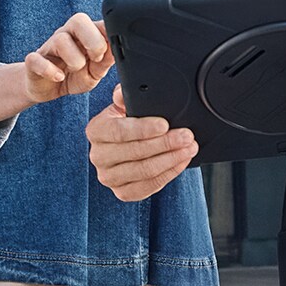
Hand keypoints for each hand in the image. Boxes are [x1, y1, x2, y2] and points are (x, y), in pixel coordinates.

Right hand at [23, 14, 112, 104]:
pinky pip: (36, 59)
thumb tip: (118, 50)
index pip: (98, 21)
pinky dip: (49, 69)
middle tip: (96, 58)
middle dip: (93, 40)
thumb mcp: (95, 71)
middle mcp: (67, 35)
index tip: (110, 52)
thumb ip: (106, 60)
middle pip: (79, 20)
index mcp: (85, 34)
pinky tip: (59, 77)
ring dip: (74, 59)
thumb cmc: (74, 75)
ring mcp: (49, 46)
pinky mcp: (33, 61)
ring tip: (76, 70)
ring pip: (61, 40)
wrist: (48, 88)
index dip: (108, 34)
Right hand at [86, 85, 197, 200]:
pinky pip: (149, 186)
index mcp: (96, 130)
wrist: (126, 145)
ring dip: (171, 159)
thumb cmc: (127, 123)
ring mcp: (109, 177)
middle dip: (166, 143)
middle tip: (187, 136)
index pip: (119, 131)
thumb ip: (124, 96)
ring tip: (189, 148)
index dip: (143, 129)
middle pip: (135, 152)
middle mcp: (98, 156)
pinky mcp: (122, 193)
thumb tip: (124, 92)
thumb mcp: (124, 105)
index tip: (165, 124)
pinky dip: (169, 174)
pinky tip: (181, 162)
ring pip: (144, 171)